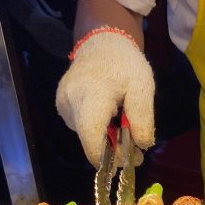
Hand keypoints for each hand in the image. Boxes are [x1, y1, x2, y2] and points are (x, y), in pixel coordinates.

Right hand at [56, 30, 155, 166]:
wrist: (101, 44)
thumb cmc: (125, 65)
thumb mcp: (143, 87)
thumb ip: (143, 118)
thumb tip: (142, 146)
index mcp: (91, 96)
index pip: (92, 138)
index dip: (108, 158)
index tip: (128, 161)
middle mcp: (71, 102)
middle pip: (91, 141)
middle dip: (114, 149)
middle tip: (136, 144)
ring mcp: (63, 105)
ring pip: (87, 137)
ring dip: (107, 139)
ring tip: (121, 121)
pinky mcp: (62, 106)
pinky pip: (82, 128)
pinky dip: (98, 129)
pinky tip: (108, 115)